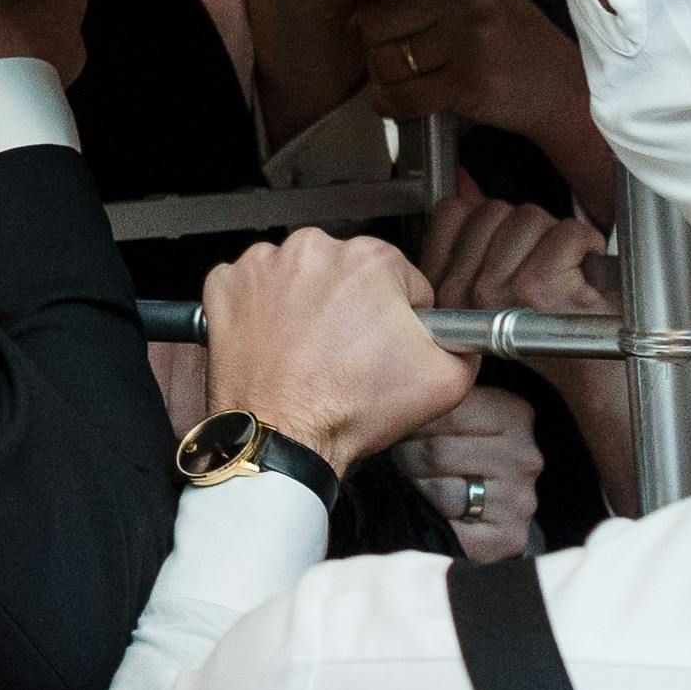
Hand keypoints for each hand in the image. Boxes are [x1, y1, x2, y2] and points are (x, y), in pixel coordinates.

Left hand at [193, 228, 467, 468]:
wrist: (281, 439)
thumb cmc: (347, 409)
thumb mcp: (446, 382)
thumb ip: (465, 346)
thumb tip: (461, 338)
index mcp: (370, 260)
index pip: (401, 279)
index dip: (399, 317)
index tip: (385, 342)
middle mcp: (313, 250)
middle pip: (346, 274)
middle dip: (350, 307)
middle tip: (346, 353)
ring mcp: (263, 266)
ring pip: (298, 278)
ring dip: (304, 305)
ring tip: (309, 352)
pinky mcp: (225, 286)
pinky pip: (251, 289)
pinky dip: (260, 311)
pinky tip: (275, 343)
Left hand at [347, 0, 611, 202]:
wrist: (566, 91)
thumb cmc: (514, 44)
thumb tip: (357, 15)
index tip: (379, 17)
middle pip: (377, 23)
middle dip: (375, 47)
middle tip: (392, 58)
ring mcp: (469, 39)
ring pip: (385, 62)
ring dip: (383, 80)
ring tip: (400, 81)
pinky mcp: (468, 82)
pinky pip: (403, 96)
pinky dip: (390, 105)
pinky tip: (397, 104)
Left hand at [403, 375, 543, 562]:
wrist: (484, 513)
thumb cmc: (458, 454)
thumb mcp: (454, 413)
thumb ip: (437, 392)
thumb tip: (394, 370)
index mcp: (516, 414)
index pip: (446, 408)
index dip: (415, 420)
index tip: (408, 427)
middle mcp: (525, 457)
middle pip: (437, 450)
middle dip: (408, 456)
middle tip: (404, 460)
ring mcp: (520, 499)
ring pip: (439, 490)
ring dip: (415, 488)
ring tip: (416, 483)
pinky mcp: (508, 538)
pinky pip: (450, 526)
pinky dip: (431, 520)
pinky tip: (432, 512)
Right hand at [413, 189, 608, 319]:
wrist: (598, 381)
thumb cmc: (552, 333)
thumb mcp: (496, 283)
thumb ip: (473, 232)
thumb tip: (466, 180)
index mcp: (442, 291)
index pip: (452, 212)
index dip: (491, 221)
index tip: (510, 251)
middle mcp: (461, 295)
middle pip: (495, 210)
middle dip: (528, 231)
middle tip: (544, 269)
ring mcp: (497, 293)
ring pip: (530, 217)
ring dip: (558, 239)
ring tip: (564, 274)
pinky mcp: (539, 289)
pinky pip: (566, 232)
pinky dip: (588, 246)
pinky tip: (586, 275)